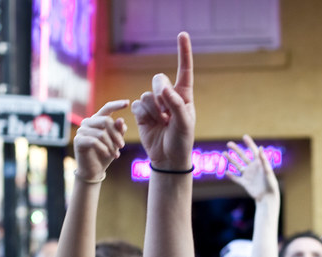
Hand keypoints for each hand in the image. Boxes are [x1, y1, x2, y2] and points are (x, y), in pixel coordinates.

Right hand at [74, 100, 128, 181]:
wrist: (94, 170)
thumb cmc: (106, 154)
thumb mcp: (116, 142)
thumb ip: (119, 131)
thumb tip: (121, 120)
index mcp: (97, 120)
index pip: (107, 108)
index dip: (117, 105)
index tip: (127, 102)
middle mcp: (88, 122)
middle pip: (106, 121)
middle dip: (117, 135)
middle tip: (122, 146)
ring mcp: (81, 130)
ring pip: (101, 133)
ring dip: (111, 145)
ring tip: (115, 154)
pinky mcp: (78, 140)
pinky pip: (94, 141)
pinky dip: (104, 149)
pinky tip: (108, 155)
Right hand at [131, 33, 194, 170]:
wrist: (168, 158)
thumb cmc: (181, 141)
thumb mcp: (184, 124)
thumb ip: (176, 104)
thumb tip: (164, 88)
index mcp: (184, 96)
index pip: (184, 70)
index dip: (183, 52)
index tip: (182, 34)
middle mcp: (168, 97)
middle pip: (158, 79)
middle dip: (160, 93)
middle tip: (166, 112)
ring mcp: (154, 104)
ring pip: (146, 95)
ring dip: (153, 110)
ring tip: (162, 123)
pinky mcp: (142, 113)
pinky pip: (137, 105)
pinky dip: (143, 115)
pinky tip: (150, 124)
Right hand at [225, 135, 278, 201]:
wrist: (268, 197)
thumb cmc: (271, 184)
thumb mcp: (267, 171)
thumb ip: (263, 159)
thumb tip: (260, 147)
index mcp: (259, 164)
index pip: (254, 151)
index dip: (249, 143)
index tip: (244, 136)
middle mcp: (253, 168)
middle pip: (243, 156)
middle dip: (236, 149)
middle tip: (229, 143)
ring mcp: (248, 175)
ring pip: (238, 166)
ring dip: (231, 159)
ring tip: (224, 153)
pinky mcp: (245, 183)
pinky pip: (236, 178)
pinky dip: (231, 176)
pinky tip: (226, 172)